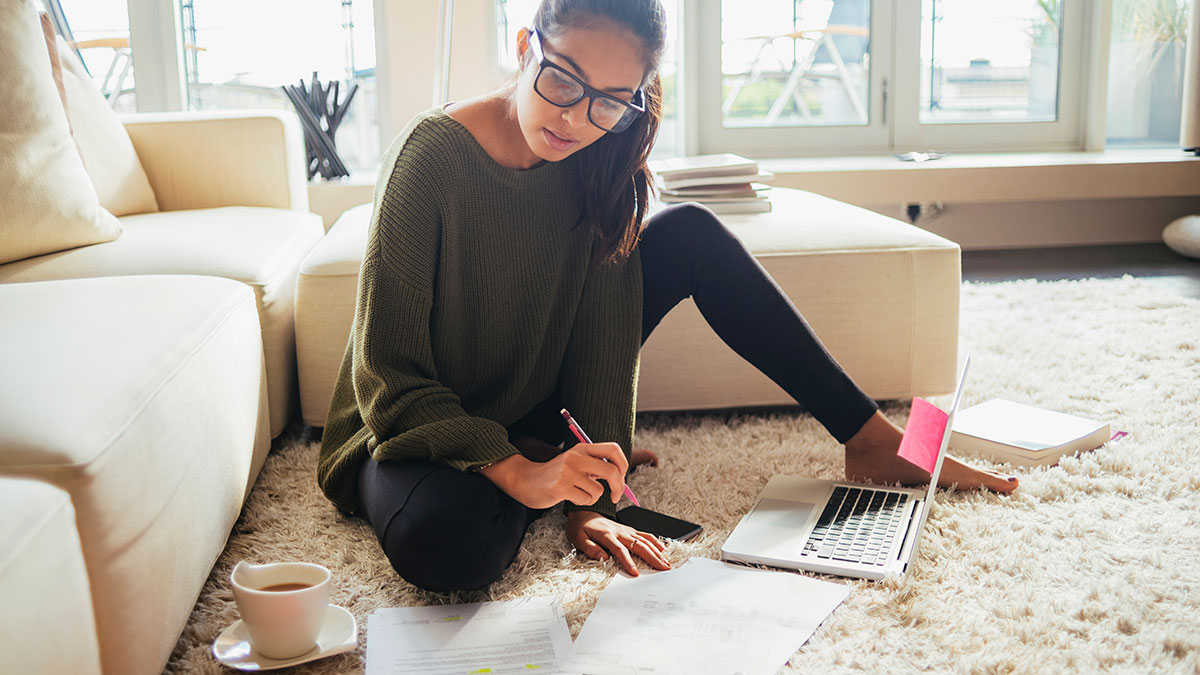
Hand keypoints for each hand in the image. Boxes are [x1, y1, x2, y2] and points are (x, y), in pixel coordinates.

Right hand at [479, 442, 628, 508]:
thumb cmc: (556, 475)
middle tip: (616, 496)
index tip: (621, 476)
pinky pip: (585, 499)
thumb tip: (621, 475)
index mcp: (582, 448)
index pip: (613, 449)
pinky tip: (570, 497)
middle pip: (612, 470)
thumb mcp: (576, 462)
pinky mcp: (561, 486)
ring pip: (598, 490)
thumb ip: (595, 464)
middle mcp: (576, 456)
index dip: (623, 464)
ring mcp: (568, 471)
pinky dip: (582, 502)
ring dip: (593, 497)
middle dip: (619, 487)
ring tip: (579, 493)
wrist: (527, 480)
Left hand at [568, 511, 670, 575]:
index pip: (620, 550)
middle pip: (639, 545)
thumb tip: (603, 559)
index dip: (628, 562)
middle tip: (662, 569)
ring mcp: (626, 530)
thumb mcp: (579, 539)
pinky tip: (663, 550)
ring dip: (657, 551)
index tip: (635, 573)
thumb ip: (590, 549)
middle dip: (652, 557)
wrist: (585, 514)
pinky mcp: (630, 530)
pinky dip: (656, 542)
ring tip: (666, 562)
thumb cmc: (581, 528)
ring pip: (645, 540)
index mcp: (606, 535)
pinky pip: (645, 535)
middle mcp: (619, 531)